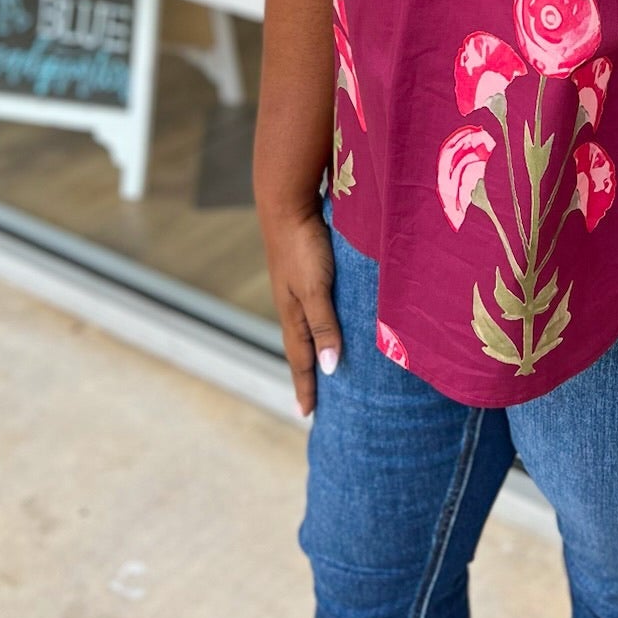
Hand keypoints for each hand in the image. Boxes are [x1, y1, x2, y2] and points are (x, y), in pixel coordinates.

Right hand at [259, 202, 342, 417]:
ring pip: (307, 326)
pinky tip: (328, 320)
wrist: (288, 203)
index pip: (301, 359)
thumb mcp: (316, 289)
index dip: (306, 386)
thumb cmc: (304, 246)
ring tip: (322, 366)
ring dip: (313, 349)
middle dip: (307, 374)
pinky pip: (315, 307)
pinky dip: (320, 323)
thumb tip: (330, 368)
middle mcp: (293, 305)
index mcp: (293, 314)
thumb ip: (324, 325)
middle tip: (312, 401)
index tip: (306, 414)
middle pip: (301, 347)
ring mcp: (298, 287)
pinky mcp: (306, 269)